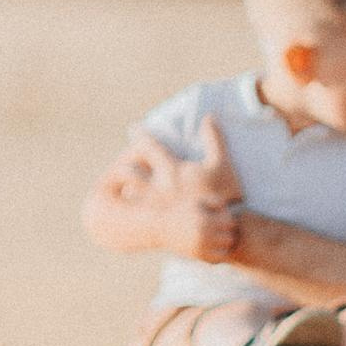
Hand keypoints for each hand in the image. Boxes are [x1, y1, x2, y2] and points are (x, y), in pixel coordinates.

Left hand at [115, 123, 242, 257]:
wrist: (225, 228)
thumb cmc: (225, 196)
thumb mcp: (223, 165)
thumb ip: (214, 139)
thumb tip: (210, 116)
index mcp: (172, 170)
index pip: (149, 146)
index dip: (140, 135)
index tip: (133, 129)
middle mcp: (160, 188)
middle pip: (131, 171)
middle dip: (124, 164)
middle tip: (120, 162)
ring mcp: (158, 207)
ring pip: (130, 195)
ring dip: (124, 189)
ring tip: (120, 186)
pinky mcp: (159, 224)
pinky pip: (137, 217)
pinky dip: (130, 211)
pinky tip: (129, 209)